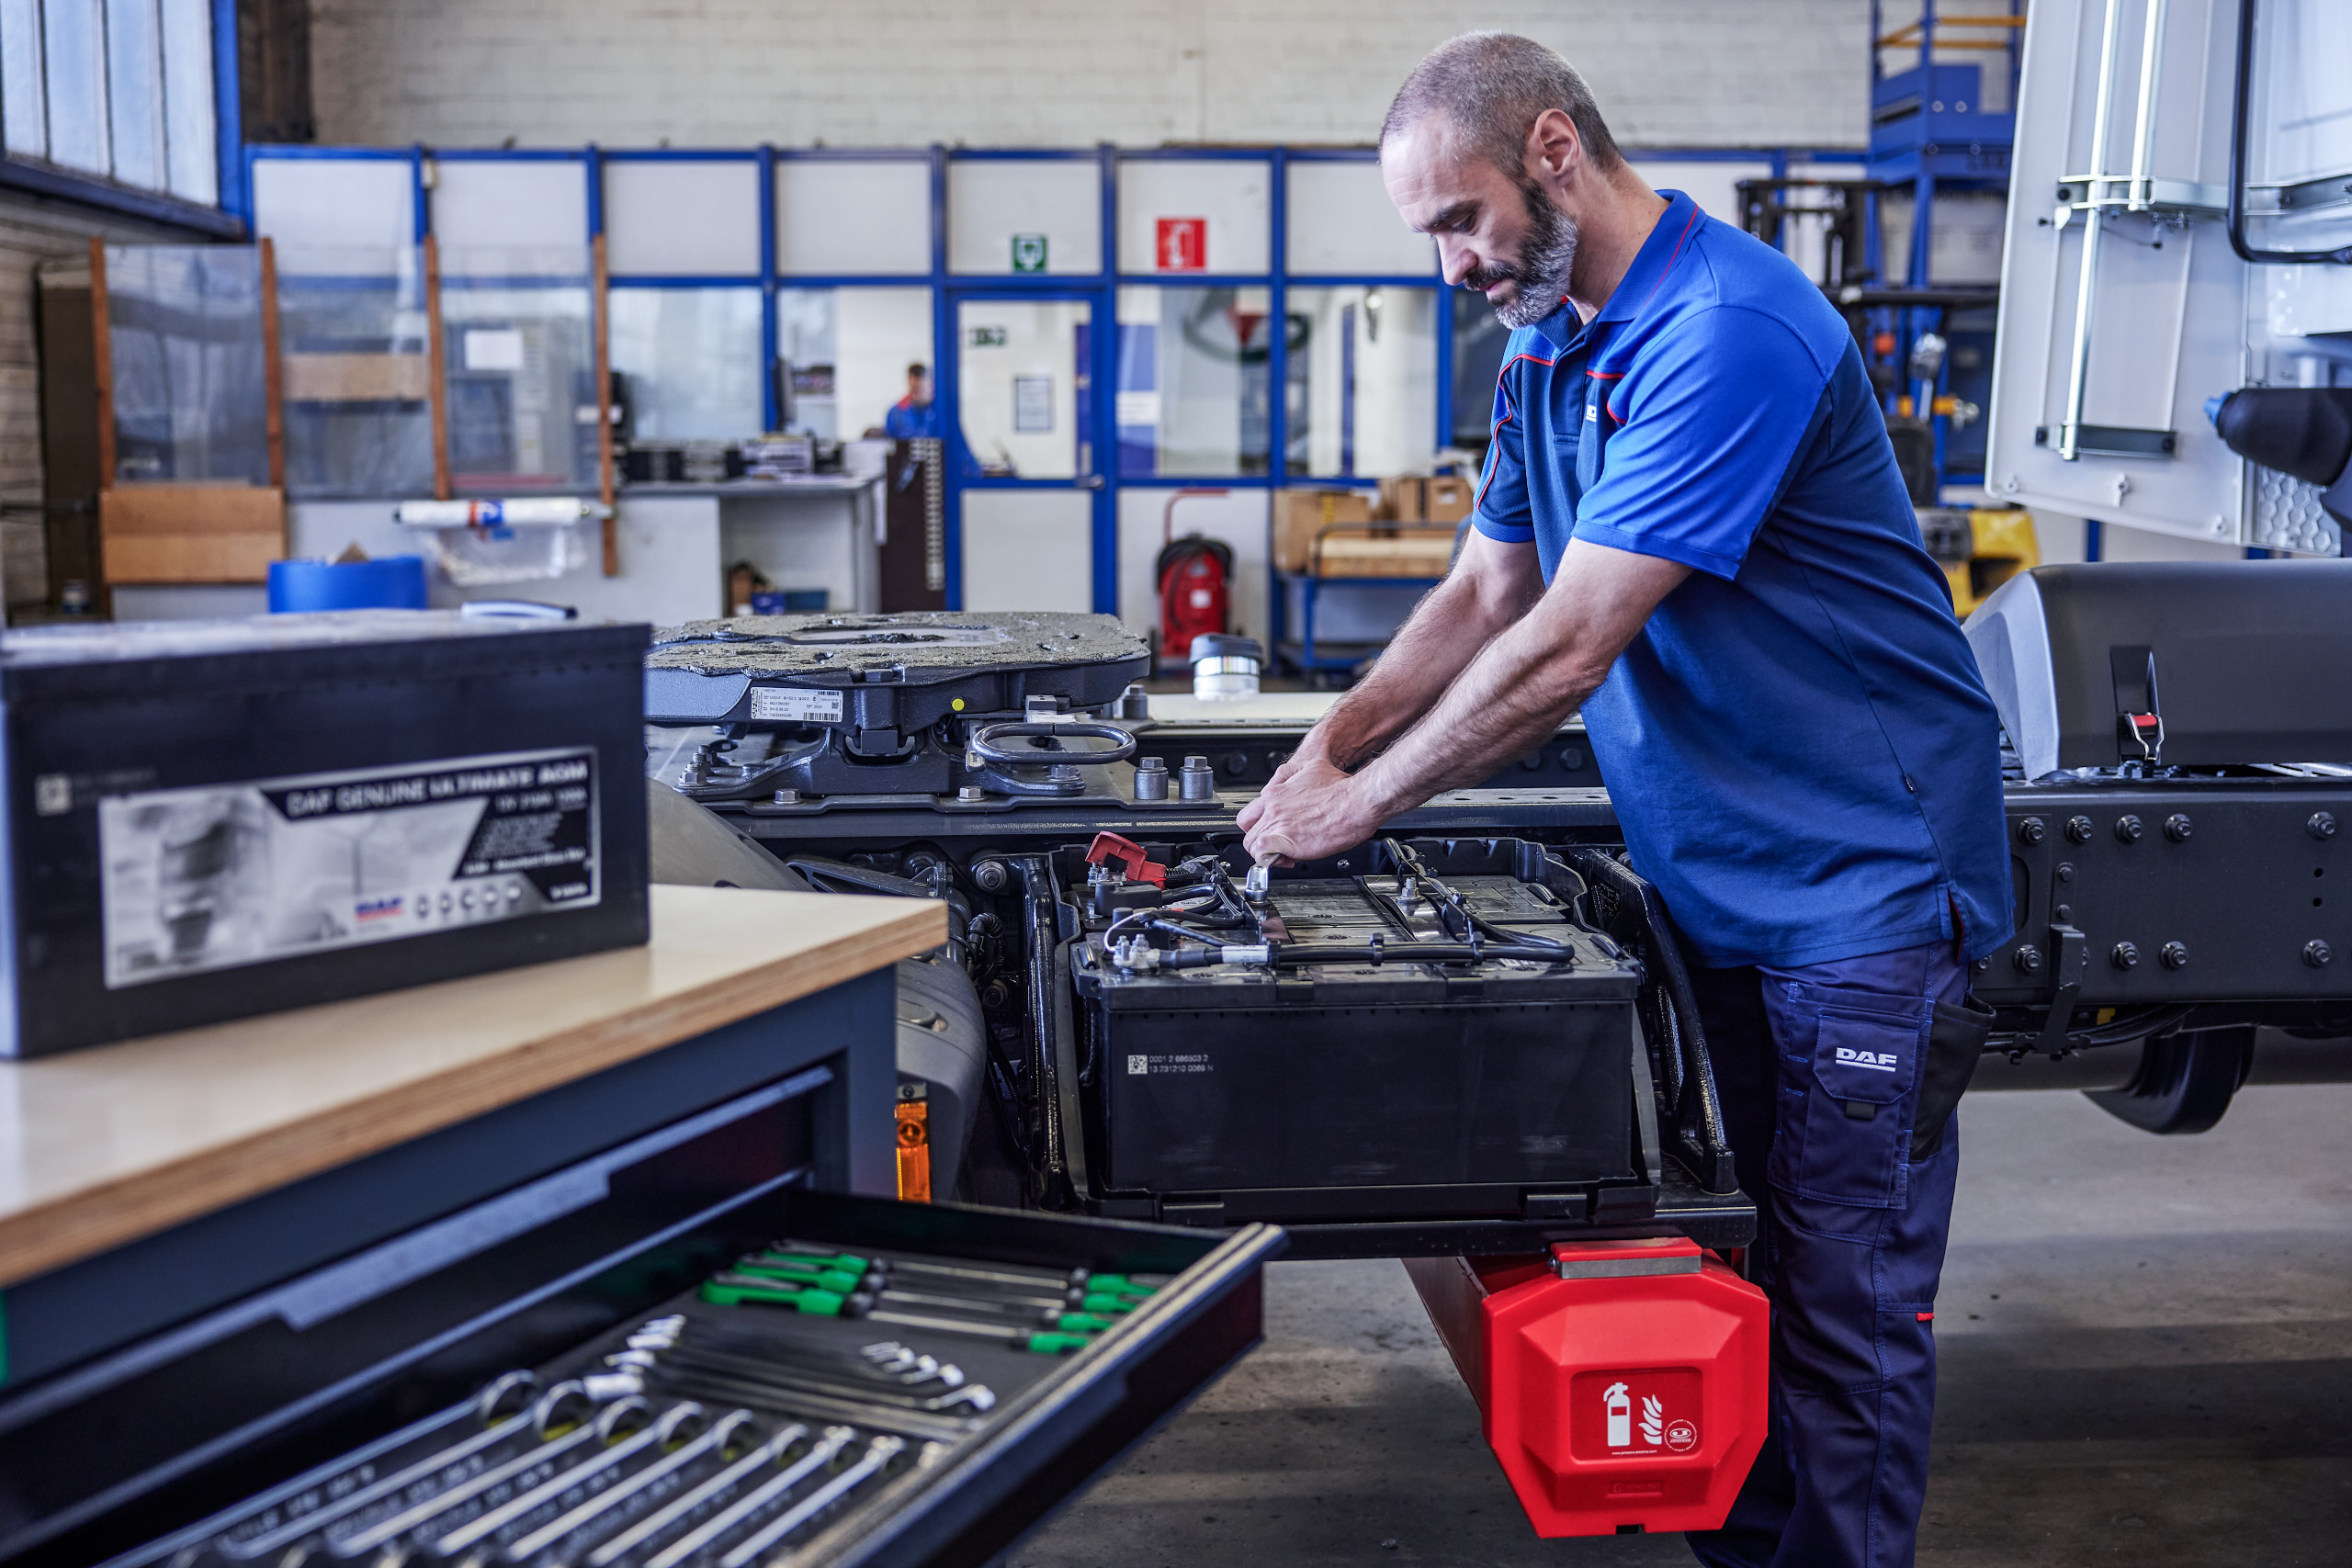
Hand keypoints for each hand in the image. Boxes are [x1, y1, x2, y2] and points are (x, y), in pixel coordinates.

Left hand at [1238, 757, 1382, 865]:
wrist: (1357, 799)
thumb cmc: (1342, 788)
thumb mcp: (1312, 767)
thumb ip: (1292, 775)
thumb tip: (1290, 782)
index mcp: (1276, 792)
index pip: (1249, 814)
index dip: (1257, 826)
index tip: (1269, 832)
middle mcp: (1273, 807)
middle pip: (1248, 831)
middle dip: (1260, 842)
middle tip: (1276, 847)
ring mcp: (1279, 824)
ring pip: (1252, 845)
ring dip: (1264, 854)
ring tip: (1283, 856)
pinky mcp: (1288, 840)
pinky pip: (1263, 854)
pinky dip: (1268, 861)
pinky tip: (1284, 860)